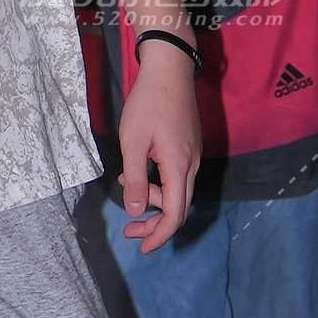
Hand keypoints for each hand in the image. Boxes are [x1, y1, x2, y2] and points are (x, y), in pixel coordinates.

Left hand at [117, 40, 201, 252]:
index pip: (174, 214)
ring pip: (177, 192)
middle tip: (129, 231)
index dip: (159, 235)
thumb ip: (133, 179)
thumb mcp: (133, 142)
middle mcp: (191, 165)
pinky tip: (135, 173)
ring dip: (152, 200)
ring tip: (124, 188)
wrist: (170, 70)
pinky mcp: (188, 147)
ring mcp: (192, 155)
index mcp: (179, 167)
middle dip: (154, 224)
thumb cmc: (148, 103)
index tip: (141, 248)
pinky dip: (157, 183)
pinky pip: (176, 176)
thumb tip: (134, 212)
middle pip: (178, 207)